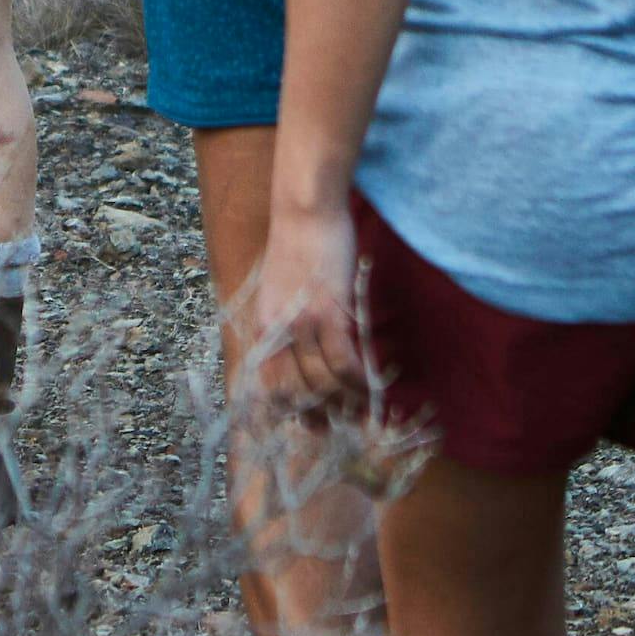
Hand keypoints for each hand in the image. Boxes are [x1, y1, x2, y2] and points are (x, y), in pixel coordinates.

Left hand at [232, 199, 370, 423]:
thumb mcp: (282, 291)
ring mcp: (302, 324)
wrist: (305, 210)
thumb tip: (305, 352)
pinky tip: (370, 386)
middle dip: (321, 414)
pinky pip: (345, 361)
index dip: (290, 411)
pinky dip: (359, 380)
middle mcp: (277, 332)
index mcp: (264, 328)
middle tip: (343, 423)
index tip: (310, 425)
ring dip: (345, 401)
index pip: (270, 386)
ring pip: (323, 382)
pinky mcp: (329, 312)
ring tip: (362, 408)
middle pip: (298, 391)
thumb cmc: (298, 245)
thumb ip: (288, 323)